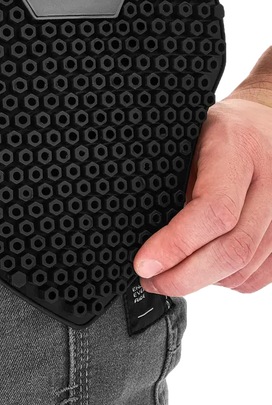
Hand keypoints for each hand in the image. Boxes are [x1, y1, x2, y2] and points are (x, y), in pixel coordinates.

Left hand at [134, 96, 271, 296]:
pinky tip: (205, 272)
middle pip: (231, 249)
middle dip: (182, 276)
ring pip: (246, 267)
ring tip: (169, 276)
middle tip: (149, 278)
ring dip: (202, 281)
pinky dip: (228, 281)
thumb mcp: (188, 140)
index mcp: (238, 151)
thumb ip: (176, 180)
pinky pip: (261, 275)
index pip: (214, 210)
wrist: (267, 123)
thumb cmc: (221, 131)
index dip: (176, 244)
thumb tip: (146, 232)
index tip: (144, 262)